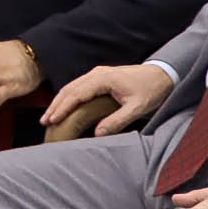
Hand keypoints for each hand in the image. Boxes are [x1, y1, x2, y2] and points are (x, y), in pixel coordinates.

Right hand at [42, 62, 173, 134]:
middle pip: (69, 89)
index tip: (52, 120)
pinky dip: (68, 97)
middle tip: (44, 121)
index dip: (63, 108)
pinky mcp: (99, 77)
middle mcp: (97, 74)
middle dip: (55, 105)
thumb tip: (98, 134)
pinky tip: (63, 107)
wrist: (162, 74)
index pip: (76, 94)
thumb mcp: (137, 108)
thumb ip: (117, 121)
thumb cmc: (151, 90)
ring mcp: (97, 74)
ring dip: (59, 101)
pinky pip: (78, 87)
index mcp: (103, 79)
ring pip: (72, 87)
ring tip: (49, 116)